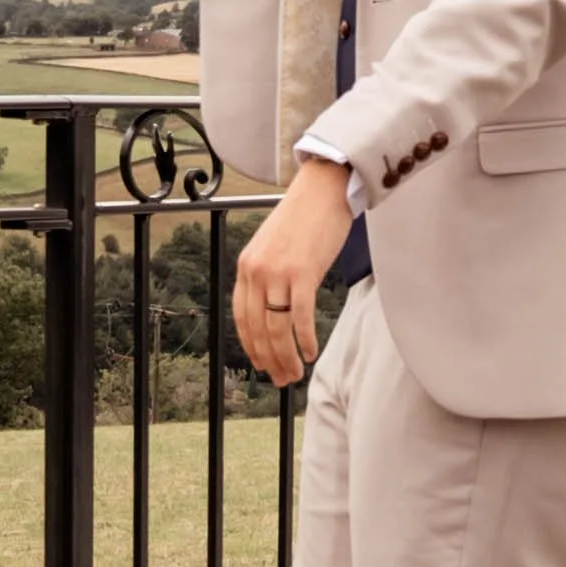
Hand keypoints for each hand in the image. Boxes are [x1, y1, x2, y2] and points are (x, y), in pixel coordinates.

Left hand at [232, 157, 355, 384]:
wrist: (323, 188)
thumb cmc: (305, 216)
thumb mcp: (275, 245)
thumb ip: (270, 273)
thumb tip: (277, 304)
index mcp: (247, 266)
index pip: (242, 317)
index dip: (251, 345)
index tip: (261, 364)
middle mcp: (256, 271)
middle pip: (259, 328)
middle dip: (269, 359)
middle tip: (281, 379)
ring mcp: (278, 272)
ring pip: (277, 328)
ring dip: (286, 356)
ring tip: (295, 373)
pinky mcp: (303, 272)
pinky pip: (300, 316)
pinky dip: (305, 339)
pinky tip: (311, 352)